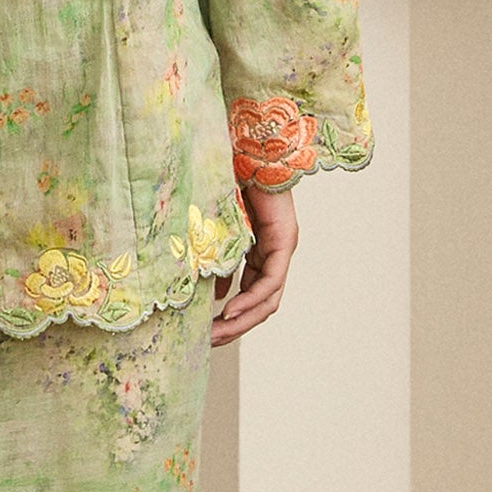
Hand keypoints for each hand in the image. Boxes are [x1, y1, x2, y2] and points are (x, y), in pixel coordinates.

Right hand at [211, 181, 298, 346]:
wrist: (244, 148)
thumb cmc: (227, 180)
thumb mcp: (216, 229)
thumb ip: (218, 259)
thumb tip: (213, 293)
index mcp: (260, 252)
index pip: (251, 294)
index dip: (232, 317)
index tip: (207, 332)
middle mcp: (274, 253)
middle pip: (261, 303)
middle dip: (235, 327)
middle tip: (209, 343)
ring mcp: (282, 247)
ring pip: (268, 298)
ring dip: (242, 320)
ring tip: (217, 334)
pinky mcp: (284, 239)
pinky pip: (270, 280)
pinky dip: (250, 298)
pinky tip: (228, 310)